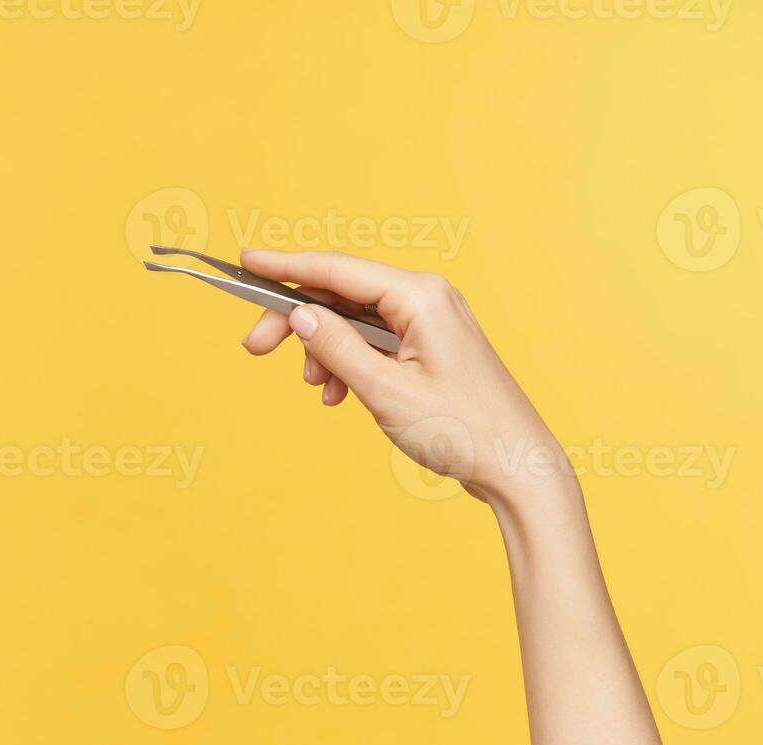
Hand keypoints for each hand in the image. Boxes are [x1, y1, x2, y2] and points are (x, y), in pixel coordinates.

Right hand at [240, 249, 574, 512]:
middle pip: (342, 293)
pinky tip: (338, 395)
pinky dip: (349, 363)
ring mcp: (431, 322)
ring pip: (355, 320)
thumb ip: (337, 349)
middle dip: (298, 321)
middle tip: (255, 347)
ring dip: (324, 349)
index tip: (246, 261)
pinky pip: (376, 342)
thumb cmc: (464, 430)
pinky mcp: (431, 348)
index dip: (286, 265)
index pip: (337, 269)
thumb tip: (301, 316)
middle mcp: (427, 298)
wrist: (516, 466)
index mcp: (420, 296)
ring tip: (315, 388)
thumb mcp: (386, 392)